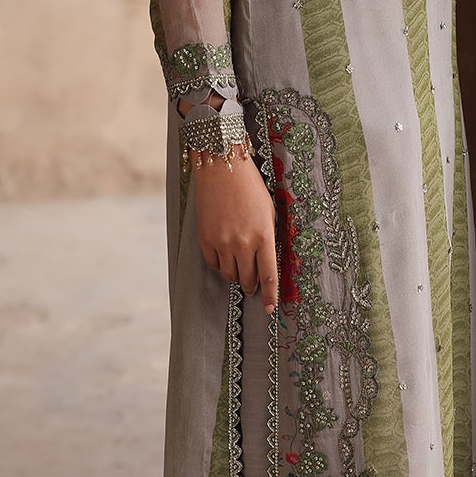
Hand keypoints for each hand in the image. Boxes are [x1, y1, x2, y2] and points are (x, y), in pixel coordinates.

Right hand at [193, 148, 278, 312]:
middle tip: (254, 288)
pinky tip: (226, 260)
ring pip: (230, 274)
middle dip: (252, 287)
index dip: (270, 296)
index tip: (270, 308)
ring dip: (237, 277)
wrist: (221, 167)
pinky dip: (221, 266)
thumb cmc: (250, 186)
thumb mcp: (269, 211)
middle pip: (248, 279)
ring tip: (241, 272)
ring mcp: (222, 242)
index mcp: (263, 236)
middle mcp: (242, 243)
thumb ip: (268, 236)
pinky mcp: (205, 239)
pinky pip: (213, 264)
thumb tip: (267, 261)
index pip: (269, 276)